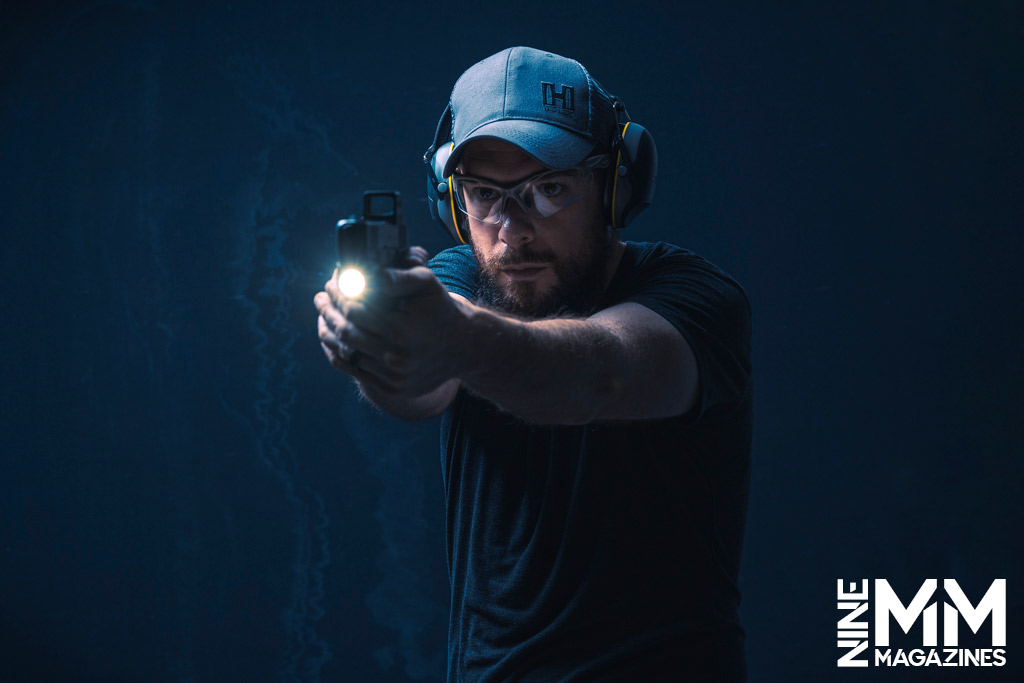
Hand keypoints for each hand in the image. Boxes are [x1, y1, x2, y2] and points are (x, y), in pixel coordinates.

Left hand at [314, 246, 465, 396]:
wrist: (463, 346)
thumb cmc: (440, 309)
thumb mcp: (427, 284)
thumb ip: (398, 275)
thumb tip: (366, 270)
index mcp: (402, 330)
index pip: (354, 309)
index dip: (338, 293)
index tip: (331, 280)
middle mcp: (396, 357)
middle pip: (345, 331)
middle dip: (328, 309)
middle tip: (321, 295)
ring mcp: (393, 376)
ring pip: (345, 352)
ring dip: (327, 330)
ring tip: (323, 313)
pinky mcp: (391, 388)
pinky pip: (353, 369)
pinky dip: (336, 351)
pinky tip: (331, 336)